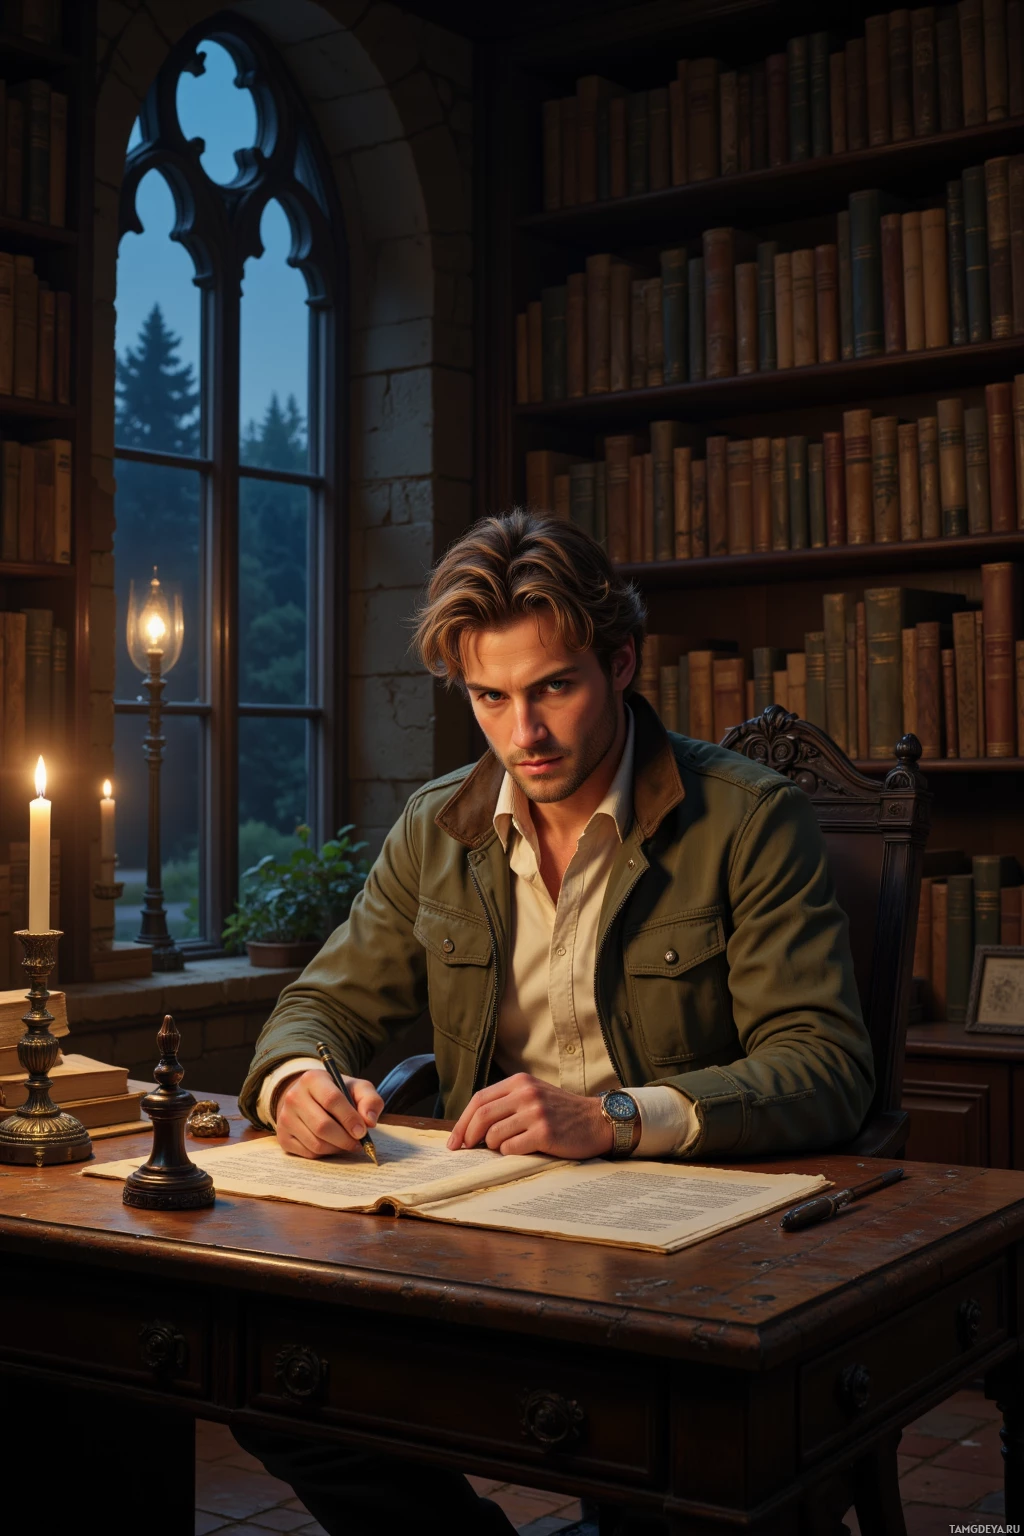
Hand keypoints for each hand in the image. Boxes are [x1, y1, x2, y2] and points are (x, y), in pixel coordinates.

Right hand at [276, 1068, 382, 1158]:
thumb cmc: (338, 1093)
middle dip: (345, 1139)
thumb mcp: (356, 1088)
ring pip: (316, 1143)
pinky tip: (333, 1144)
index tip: (363, 1131)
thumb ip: (370, 1100)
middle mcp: (293, 1097)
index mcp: (312, 1079)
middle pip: (322, 1126)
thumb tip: (370, 1121)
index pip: (331, 1100)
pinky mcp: (283, 1136)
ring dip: (337, 1148)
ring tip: (347, 1142)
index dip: (349, 1118)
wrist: (311, 1098)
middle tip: (359, 1143)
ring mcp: (285, 1118)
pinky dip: (326, 1153)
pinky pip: (308, 1153)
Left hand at [447, 1073, 614, 1158]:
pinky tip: (521, 1150)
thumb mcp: (534, 1095)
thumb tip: (472, 1127)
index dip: (463, 1121)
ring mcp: (535, 1112)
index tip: (455, 1140)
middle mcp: (526, 1093)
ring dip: (493, 1146)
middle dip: (467, 1135)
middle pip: (481, 1115)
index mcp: (520, 1082)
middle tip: (463, 1149)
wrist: (597, 1120)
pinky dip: (509, 1153)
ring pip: (494, 1134)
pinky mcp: (544, 1132)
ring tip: (505, 1147)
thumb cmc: (561, 1112)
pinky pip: (511, 1148)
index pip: (479, 1099)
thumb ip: (507, 1103)